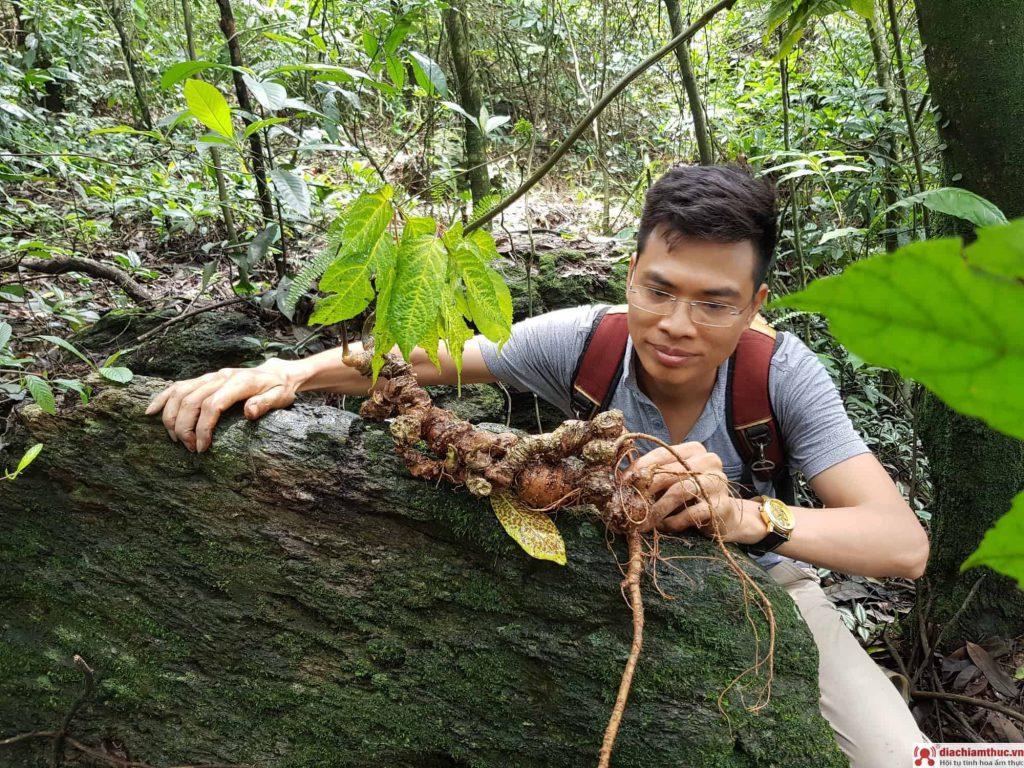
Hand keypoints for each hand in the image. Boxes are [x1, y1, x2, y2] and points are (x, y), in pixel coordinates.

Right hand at [145, 358, 301, 452]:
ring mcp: (210, 377)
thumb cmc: (279, 390)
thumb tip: (248, 412)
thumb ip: (266, 403)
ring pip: (180, 393)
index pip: (213, 404)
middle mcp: (221, 377)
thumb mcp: (281, 398)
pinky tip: (150, 412)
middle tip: (189, 449)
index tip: (202, 448)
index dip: (203, 427)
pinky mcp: (203, 379)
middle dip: (185, 427)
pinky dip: (162, 398)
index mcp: (240, 383)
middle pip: (192, 401)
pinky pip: (177, 386)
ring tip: (175, 439)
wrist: (276, 374)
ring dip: (172, 417)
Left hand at [625, 442, 741, 539]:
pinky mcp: (721, 505)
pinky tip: (665, 526)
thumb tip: (622, 481)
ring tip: (643, 522)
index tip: (623, 483)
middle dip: (645, 491)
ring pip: (679, 491)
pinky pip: (690, 513)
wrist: (726, 518)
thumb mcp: (673, 481)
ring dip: (656, 509)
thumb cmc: (692, 497)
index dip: (639, 468)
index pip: (661, 453)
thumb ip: (654, 476)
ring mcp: (718, 482)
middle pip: (668, 473)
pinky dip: (673, 522)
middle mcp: (708, 461)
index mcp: (694, 450)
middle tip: (629, 507)